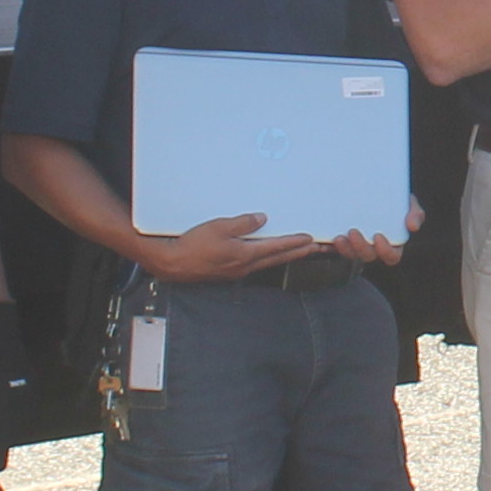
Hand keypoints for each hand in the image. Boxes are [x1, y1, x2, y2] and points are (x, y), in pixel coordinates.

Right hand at [138, 211, 324, 285]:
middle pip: (278, 258)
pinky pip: (256, 263)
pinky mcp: (230, 271)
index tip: (311, 240)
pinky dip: (269, 258)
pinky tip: (269, 254)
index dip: (295, 243)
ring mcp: (238, 270)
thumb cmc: (193, 246)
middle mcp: (245, 266)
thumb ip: (242, 223)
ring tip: (299, 250)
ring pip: (268, 262)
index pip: (277, 247)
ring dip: (285, 256)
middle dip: (298, 252)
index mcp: (245, 254)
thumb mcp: (218, 228)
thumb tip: (262, 219)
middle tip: (317, 248)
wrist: (173, 264)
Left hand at [328, 198, 422, 272]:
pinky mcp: (342, 239)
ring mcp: (356, 245)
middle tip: (353, 232)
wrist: (371, 190)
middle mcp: (373, 247)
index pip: (391, 256)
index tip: (378, 237)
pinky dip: (328, 246)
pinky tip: (325, 240)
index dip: (385, 251)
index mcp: (391, 243)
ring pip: (350, 255)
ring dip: (345, 249)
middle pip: (368, 256)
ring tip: (338, 237)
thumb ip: (415, 213)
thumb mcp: (408, 204)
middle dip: (360, 247)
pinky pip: (333, 249)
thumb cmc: (394, 201)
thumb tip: (413, 227)